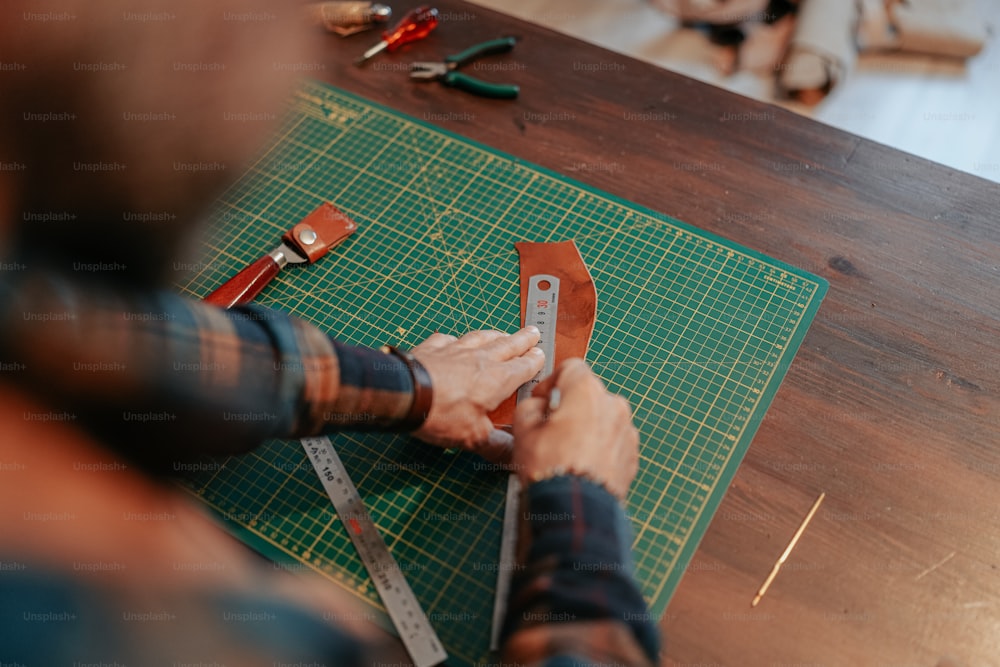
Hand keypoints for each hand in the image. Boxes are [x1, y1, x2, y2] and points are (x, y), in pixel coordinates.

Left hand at [410, 327, 543, 460]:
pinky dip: (456, 339)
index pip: (523, 367)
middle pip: (507, 345)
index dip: (535, 361)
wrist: (404, 394)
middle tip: (533, 332)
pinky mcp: (432, 348)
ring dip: (495, 335)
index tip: (542, 354)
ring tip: (502, 333)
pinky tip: (455, 340)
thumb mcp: (474, 438)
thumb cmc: (442, 415)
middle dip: (522, 339)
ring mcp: (455, 350)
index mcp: (497, 380)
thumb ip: (497, 447)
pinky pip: (449, 339)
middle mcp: (480, 359)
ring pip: (481, 338)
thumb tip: (516, 459)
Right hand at [512, 359, 638, 500]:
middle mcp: (613, 405)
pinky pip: (612, 441)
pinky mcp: (632, 455)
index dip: (551, 381)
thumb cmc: (550, 468)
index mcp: (587, 391)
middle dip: (569, 406)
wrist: (577, 511)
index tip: (541, 399)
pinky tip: (581, 464)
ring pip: (601, 418)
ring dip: (585, 427)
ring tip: (566, 451)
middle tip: (550, 429)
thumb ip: (530, 406)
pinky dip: (598, 447)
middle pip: (588, 394)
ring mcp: (627, 431)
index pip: (570, 368)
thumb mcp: (523, 430)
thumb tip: (540, 407)